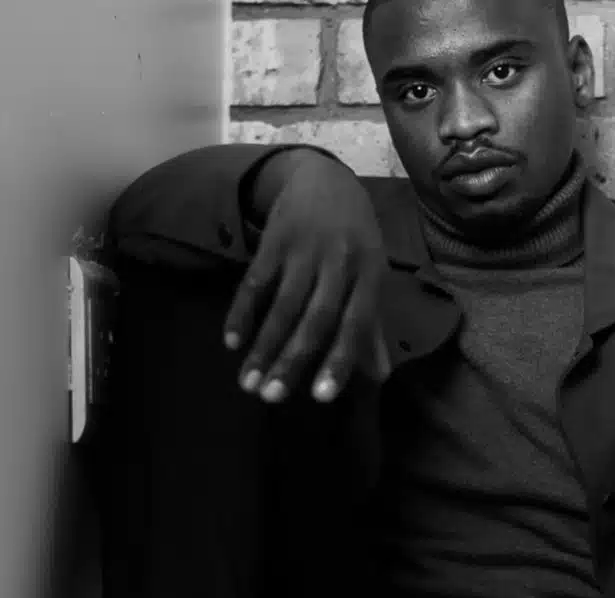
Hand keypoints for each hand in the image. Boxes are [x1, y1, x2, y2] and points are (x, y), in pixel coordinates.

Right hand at [224, 149, 391, 402]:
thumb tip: (379, 376)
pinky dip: (241, 312)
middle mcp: (339, 264)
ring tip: (247, 383)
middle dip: (292, 360)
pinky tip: (231, 342)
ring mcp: (305, 250)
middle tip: (271, 399)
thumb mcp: (371, 276)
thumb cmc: (355, 240)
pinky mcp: (274, 240)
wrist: (325, 179)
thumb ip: (371, 327)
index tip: (320, 399)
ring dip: (263, 346)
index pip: (355, 325)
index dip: (338, 361)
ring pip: (282, 306)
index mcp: (369, 277)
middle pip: (315, 319)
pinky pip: (255, 282)